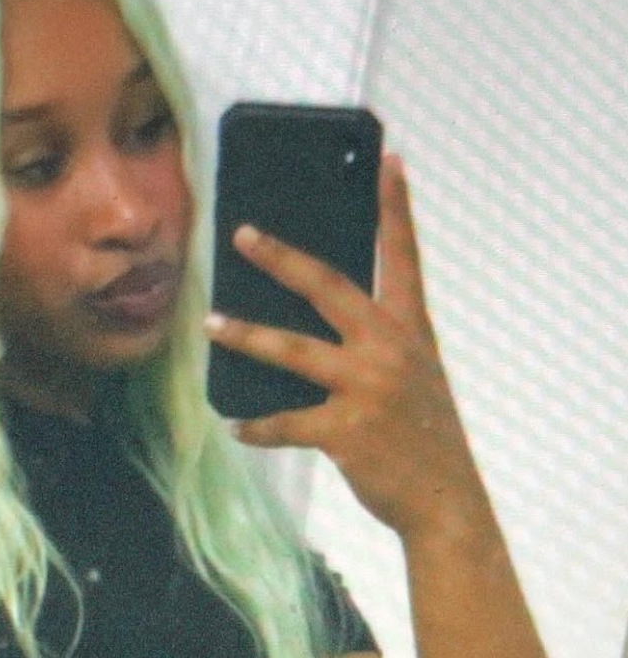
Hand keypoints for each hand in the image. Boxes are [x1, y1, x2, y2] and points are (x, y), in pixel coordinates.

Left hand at [205, 154, 487, 541]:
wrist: (445, 499)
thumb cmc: (422, 435)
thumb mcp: (414, 376)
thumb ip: (377, 343)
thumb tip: (312, 324)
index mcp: (410, 329)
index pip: (403, 255)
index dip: (395, 206)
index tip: (386, 158)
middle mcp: (389, 349)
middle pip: (328, 287)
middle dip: (281, 258)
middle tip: (243, 234)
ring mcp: (368, 389)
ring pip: (293, 351)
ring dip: (246, 336)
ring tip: (211, 323)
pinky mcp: (347, 431)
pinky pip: (288, 423)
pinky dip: (258, 425)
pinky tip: (236, 425)